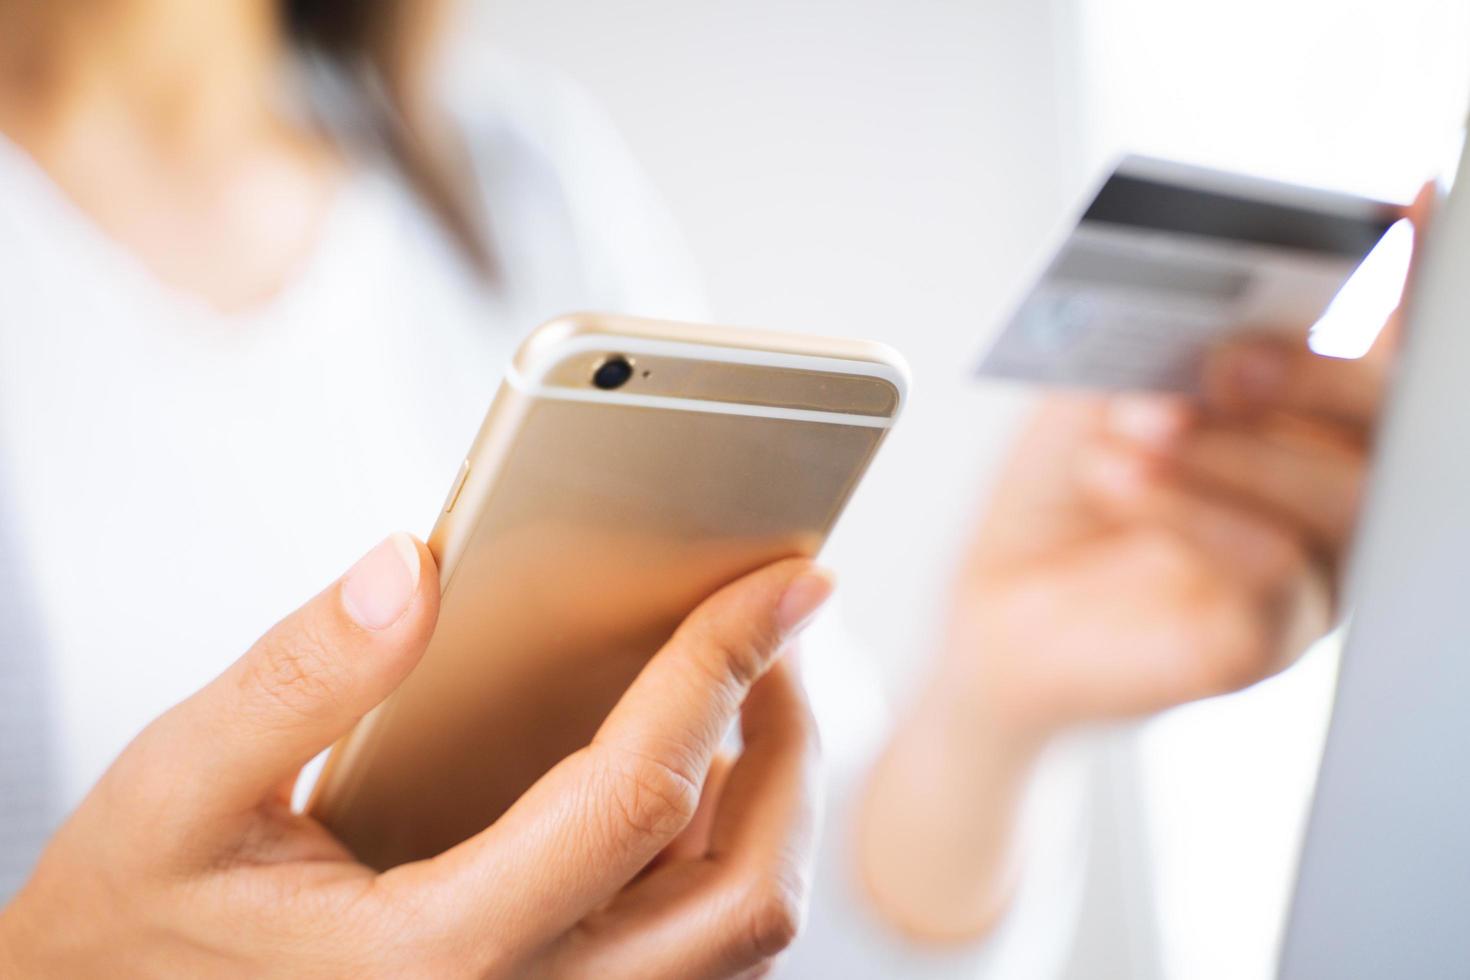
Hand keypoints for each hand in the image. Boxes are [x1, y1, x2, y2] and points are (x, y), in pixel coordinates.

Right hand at [0, 534, 830, 977]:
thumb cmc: (135, 931)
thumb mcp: (180, 790)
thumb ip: (303, 675)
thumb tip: (419, 568)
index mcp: (438, 953)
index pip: (637, 794)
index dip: (722, 666)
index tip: (783, 580)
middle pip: (743, 891)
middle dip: (791, 744)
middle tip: (779, 630)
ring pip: (737, 940)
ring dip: (773, 806)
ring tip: (747, 690)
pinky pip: (694, 960)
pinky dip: (722, 857)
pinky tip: (686, 779)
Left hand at [860, 185, 1431, 941]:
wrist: (1000, 607)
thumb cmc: (1057, 497)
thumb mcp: (1094, 392)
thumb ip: (1155, 339)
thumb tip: (1206, 282)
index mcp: (1298, 412)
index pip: (1379, 338)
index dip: (1406, 276)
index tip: (1409, 208)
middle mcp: (1326, 482)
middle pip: (1387, 415)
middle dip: (1310, 372)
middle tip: (1224, 359)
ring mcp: (1312, 564)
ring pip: (1342, 495)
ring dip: (1235, 449)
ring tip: (1140, 423)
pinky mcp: (1271, 636)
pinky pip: (1280, 576)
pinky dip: (1202, 518)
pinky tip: (1128, 484)